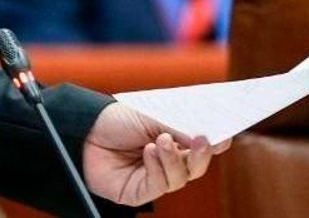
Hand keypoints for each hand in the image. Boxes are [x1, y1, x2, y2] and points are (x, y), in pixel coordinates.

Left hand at [82, 103, 228, 206]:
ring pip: (181, 177)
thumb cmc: (117, 120)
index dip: (217, 141)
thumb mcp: (150, 116)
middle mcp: (169, 160)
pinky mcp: (140, 192)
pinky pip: (159, 186)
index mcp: (175, 139)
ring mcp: (155, 177)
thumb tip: (207, 139)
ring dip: (174, 158)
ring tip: (160, 141)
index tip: (226, 135)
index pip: (202, 144)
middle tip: (204, 140)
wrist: (82, 131)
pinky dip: (157, 168)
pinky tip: (148, 152)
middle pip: (197, 165)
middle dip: (203, 154)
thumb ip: (178, 128)